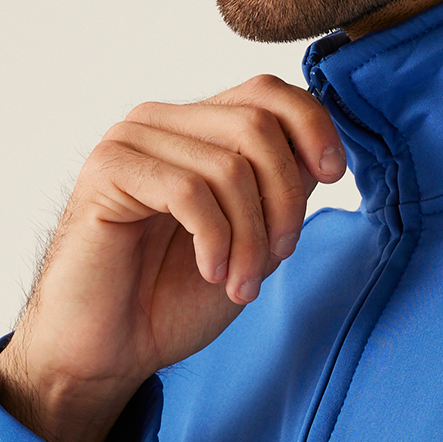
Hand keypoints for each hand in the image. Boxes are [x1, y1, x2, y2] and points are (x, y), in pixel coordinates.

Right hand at [0, 75, 345, 441]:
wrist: (108, 350)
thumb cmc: (173, 296)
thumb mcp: (252, 237)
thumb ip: (281, 190)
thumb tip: (322, 155)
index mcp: (197, 128)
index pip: (267, 92)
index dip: (313, 127)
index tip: (335, 176)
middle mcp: (163, 122)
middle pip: (257, 124)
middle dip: (285, 198)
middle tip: (279, 255)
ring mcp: (131, 140)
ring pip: (229, 165)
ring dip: (251, 236)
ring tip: (241, 282)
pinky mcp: (107, 170)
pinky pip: (189, 191)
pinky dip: (215, 239)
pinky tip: (210, 271)